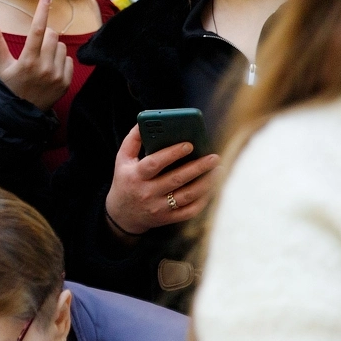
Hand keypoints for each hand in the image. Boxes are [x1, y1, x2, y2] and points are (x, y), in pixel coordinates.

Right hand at [0, 0, 73, 111]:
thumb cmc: (9, 84)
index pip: (37, 30)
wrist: (20, 112)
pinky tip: (49, 70)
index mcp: (27, 61)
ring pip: (61, 47)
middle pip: (52, 35)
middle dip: (44, 36)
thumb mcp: (1, 64)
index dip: (42, 11)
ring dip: (52, 49)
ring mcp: (57, 75)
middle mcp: (44, 67)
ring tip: (41, 61)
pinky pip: (68, 59)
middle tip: (35, 47)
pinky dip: (59, 61)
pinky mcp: (66, 82)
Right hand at [105, 125, 221, 238]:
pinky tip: (212, 186)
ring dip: (206, 183)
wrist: (122, 215)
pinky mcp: (168, 218)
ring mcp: (158, 208)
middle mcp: (146, 193)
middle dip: (198, 167)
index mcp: (135, 176)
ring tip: (218, 170)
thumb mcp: (122, 161)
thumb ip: (132, 141)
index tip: (189, 144)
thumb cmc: (126, 181)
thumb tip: (144, 122)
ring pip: (187, 195)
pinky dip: (204, 199)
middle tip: (214, 157)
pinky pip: (190, 210)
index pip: (154, 163)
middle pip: (176, 179)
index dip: (172, 153)